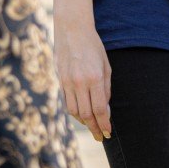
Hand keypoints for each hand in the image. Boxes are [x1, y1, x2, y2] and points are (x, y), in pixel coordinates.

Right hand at [54, 21, 111, 141]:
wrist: (72, 30)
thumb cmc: (93, 47)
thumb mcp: (106, 65)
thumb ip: (106, 89)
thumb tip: (105, 111)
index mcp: (95, 78)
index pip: (100, 109)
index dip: (104, 124)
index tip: (108, 133)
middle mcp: (80, 83)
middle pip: (86, 114)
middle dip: (95, 128)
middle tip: (101, 137)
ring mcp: (67, 83)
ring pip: (74, 112)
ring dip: (84, 122)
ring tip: (92, 127)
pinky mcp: (60, 81)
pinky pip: (67, 103)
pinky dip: (75, 112)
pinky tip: (82, 116)